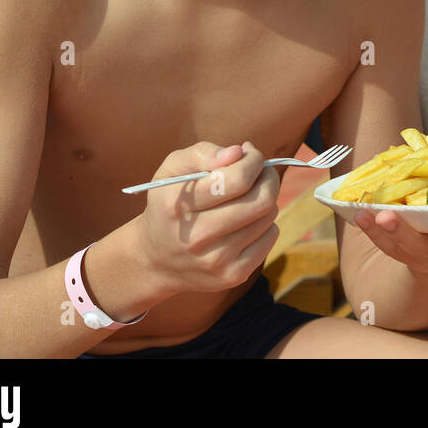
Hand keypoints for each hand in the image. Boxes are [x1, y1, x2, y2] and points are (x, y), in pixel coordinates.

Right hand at [135, 142, 280, 294]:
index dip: (253, 160)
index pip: (237, 179)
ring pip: (269, 217)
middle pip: (262, 200)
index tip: (249, 154)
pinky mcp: (233, 275)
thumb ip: (202, 153)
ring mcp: (217, 260)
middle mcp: (197, 237)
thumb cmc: (170, 204)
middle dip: (267, 177)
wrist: (156, 259)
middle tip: (259, 172)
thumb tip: (237, 152)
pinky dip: (265, 224)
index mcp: (179, 206)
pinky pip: (271, 237)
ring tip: (246, 198)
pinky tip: (245, 222)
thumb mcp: (171, 170)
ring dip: (265, 200)